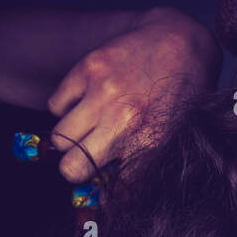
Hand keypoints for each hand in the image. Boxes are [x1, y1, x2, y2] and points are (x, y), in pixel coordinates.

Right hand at [46, 7, 220, 183]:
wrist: (180, 41)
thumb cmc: (181, 93)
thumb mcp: (176, 136)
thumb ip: (148, 164)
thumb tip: (117, 196)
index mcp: (151, 144)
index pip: (115, 191)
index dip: (107, 194)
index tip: (105, 190)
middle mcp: (124, 122)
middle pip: (72, 169)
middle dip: (77, 169)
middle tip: (88, 159)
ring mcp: (103, 95)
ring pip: (59, 139)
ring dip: (68, 139)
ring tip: (86, 130)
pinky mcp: (87, 70)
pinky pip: (55, 105)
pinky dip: (64, 108)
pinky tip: (84, 104)